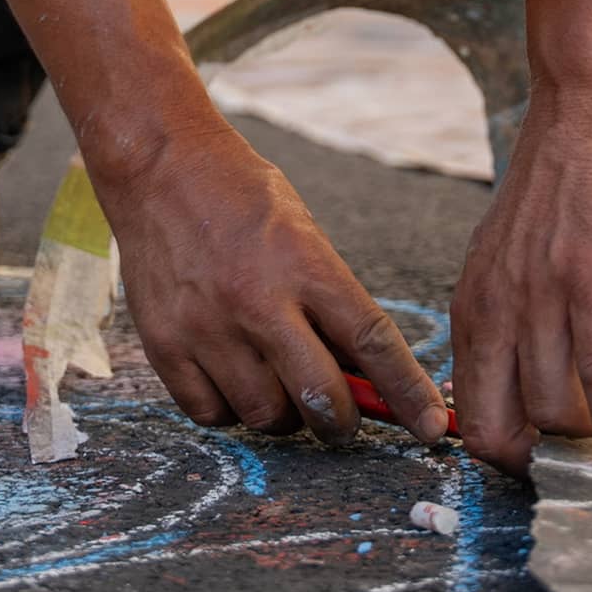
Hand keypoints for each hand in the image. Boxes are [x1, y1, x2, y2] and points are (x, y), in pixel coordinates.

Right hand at [94, 122, 447, 446]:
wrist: (159, 165)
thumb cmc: (242, 197)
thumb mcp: (303, 233)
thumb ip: (328, 301)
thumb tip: (360, 374)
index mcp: (305, 266)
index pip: (372, 343)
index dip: (409, 393)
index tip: (431, 426)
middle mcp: (257, 301)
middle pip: (320, 397)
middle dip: (342, 422)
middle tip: (341, 419)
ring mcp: (207, 326)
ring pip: (264, 415)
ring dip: (282, 416)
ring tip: (276, 386)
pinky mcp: (164, 344)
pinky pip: (210, 414)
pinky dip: (229, 411)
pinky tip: (233, 382)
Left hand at [450, 89, 591, 476]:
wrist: (588, 114)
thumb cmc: (562, 190)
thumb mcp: (508, 261)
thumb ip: (508, 317)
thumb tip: (528, 382)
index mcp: (473, 310)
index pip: (467, 414)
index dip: (500, 453)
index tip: (536, 464)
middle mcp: (495, 312)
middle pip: (498, 428)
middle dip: (534, 462)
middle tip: (572, 468)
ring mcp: (541, 299)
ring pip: (551, 409)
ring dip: (584, 442)